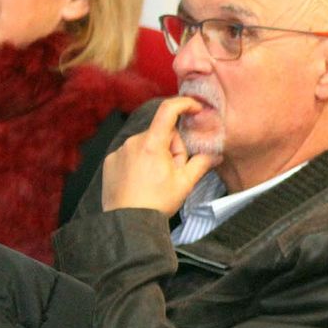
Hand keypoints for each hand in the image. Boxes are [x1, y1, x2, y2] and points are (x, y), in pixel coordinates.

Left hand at [101, 97, 217, 213]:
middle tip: (174, 171)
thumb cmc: (156, 204)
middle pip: (161, 134)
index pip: (168, 111)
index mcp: (152, 144)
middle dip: (171, 148)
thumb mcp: (185, 184)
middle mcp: (133, 143)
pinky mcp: (110, 162)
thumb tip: (216, 156)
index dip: (184, 104)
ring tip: (156, 180)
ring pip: (146, 144)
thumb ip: (201, 164)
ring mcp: (119, 152)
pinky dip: (139, 162)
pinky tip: (141, 181)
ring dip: (155, 155)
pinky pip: (130, 154)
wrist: (128, 223)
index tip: (194, 108)